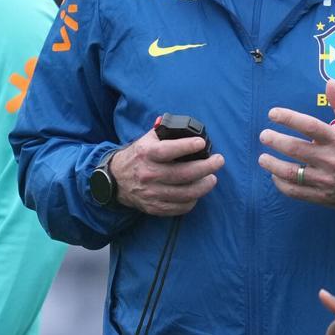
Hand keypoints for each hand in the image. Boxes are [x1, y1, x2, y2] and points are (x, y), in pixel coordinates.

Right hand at [109, 128, 223, 215]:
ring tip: (212, 178)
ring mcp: (151, 193)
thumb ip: (165, 132)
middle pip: (182, 174)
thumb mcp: (147, 140)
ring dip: (203, 186)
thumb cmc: (138, 156)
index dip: (186, 147)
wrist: (115, 180)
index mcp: (146, 154)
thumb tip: (187, 127)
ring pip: (184, 193)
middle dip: (206, 167)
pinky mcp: (154, 207)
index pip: (167, 151)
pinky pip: (178, 208)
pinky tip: (198, 193)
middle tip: (218, 161)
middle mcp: (148, 174)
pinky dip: (192, 201)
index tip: (201, 143)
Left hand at [258, 81, 334, 208]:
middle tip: (264, 135)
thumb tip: (331, 82)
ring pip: (291, 172)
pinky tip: (275, 176)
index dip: (288, 118)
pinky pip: (295, 191)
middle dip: (275, 141)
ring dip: (273, 165)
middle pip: (295, 149)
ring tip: (263, 158)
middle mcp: (330, 159)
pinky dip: (281, 184)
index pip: (309, 126)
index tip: (273, 114)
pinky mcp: (322, 195)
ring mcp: (325, 179)